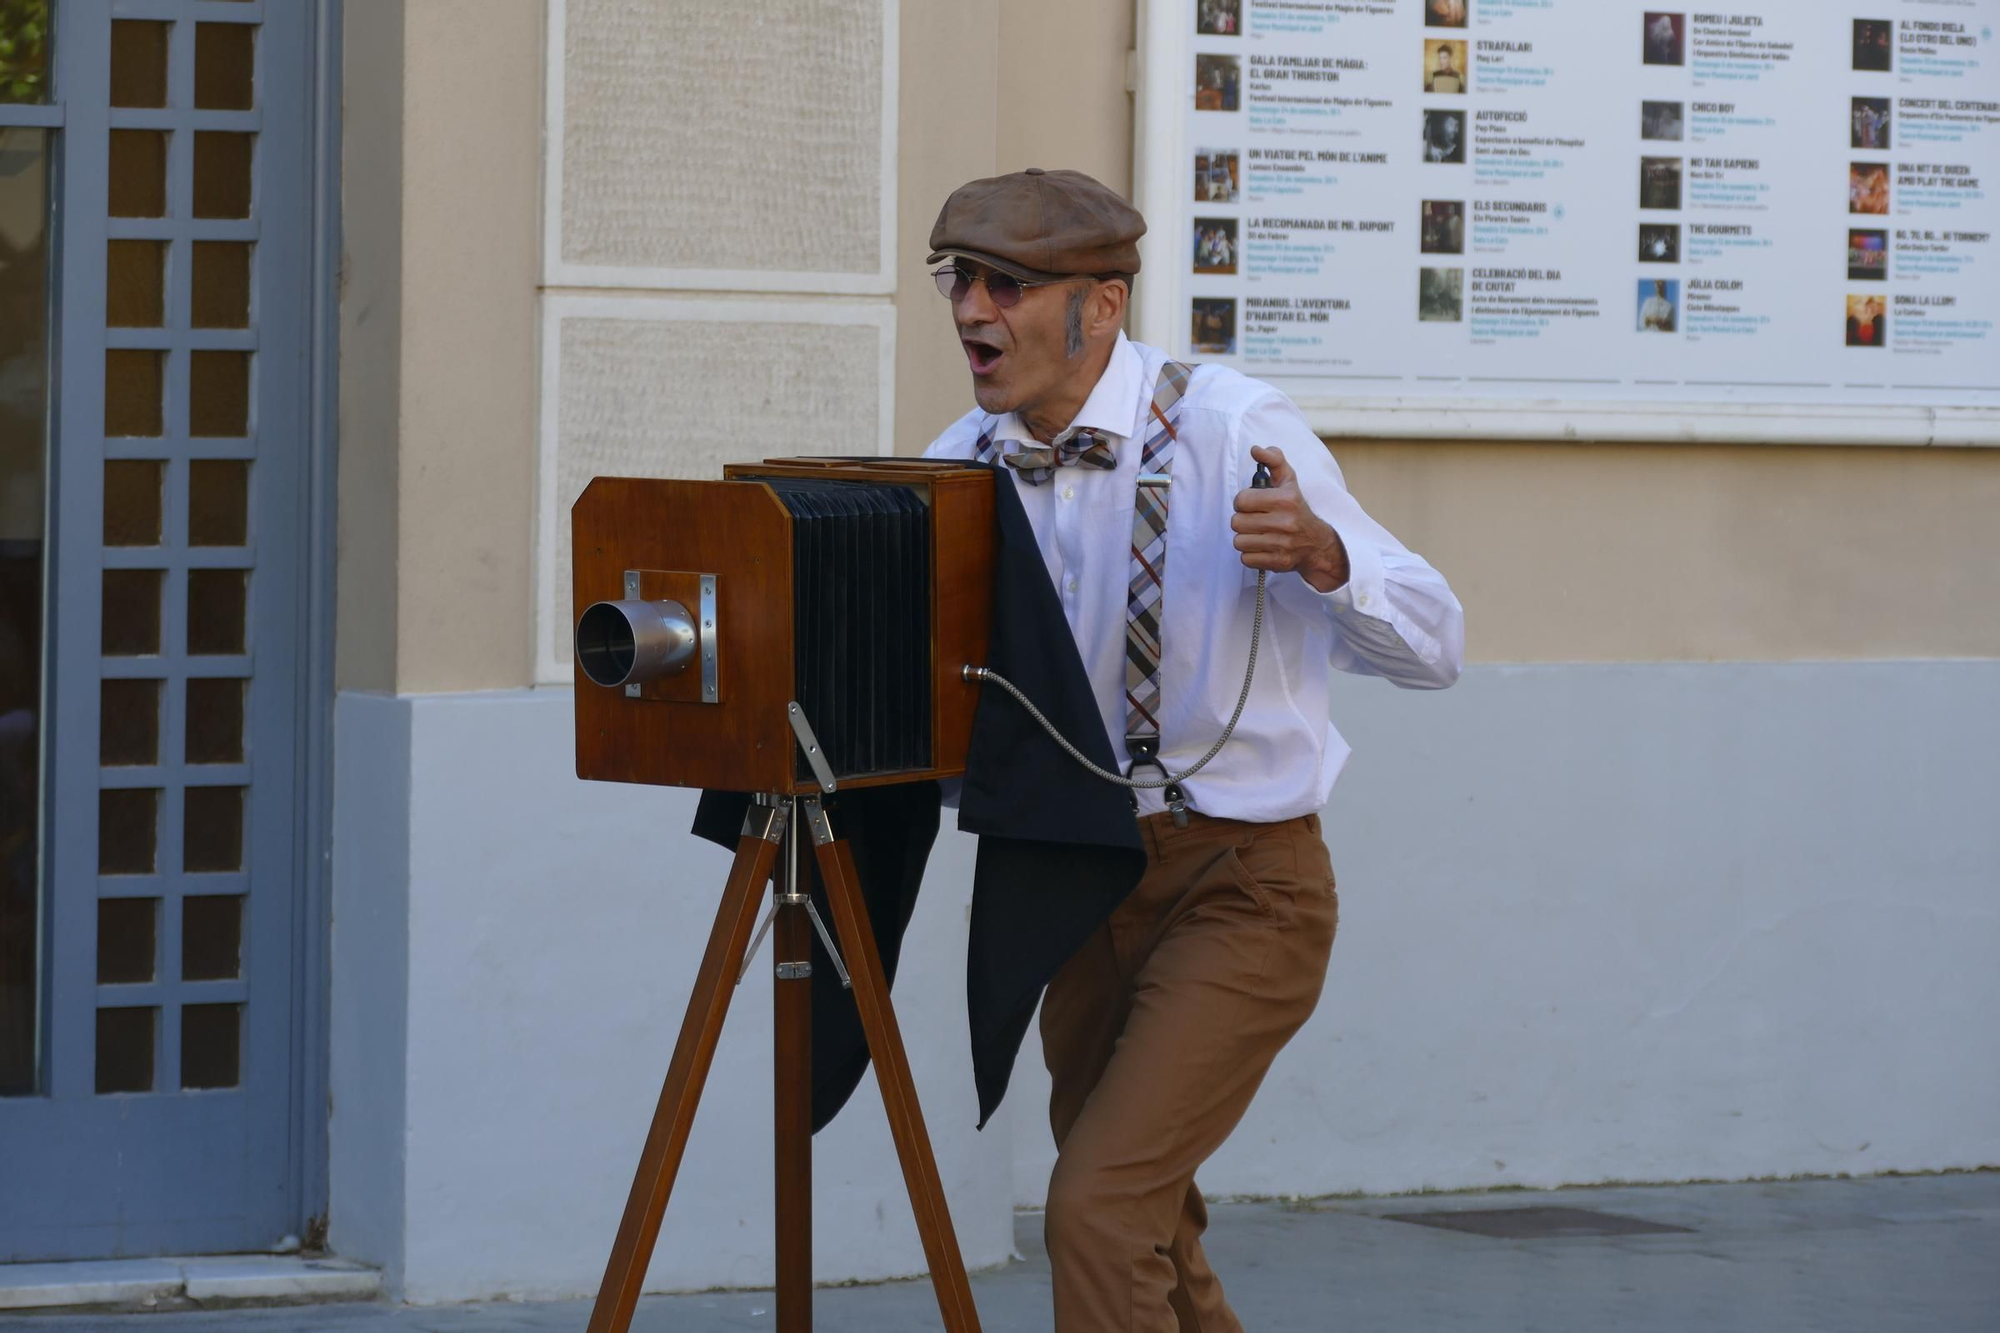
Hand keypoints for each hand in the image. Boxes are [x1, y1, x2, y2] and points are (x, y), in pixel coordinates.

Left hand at [1231, 445, 1349, 592]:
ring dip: (1245, 538)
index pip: (1241, 500)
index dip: (1243, 502)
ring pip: (1239, 541)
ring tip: (1259, 534)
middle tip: (1255, 520)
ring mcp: (1282, 544)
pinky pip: (1246, 558)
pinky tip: (1263, 547)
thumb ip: (1273, 460)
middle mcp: (1285, 522)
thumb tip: (1255, 449)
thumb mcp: (1288, 481)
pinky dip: (1251, 554)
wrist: (1316, 543)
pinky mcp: (1278, 562)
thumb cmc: (1296, 508)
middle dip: (1243, 520)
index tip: (1253, 504)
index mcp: (1285, 499)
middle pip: (1236, 522)